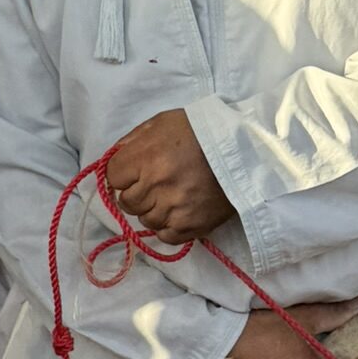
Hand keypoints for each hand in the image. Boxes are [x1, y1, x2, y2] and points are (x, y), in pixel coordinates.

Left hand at [105, 109, 233, 244]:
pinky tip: (178, 212)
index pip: (112, 177)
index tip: (134, 170)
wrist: (245, 148)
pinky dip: (168, 226)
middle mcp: (155, 186)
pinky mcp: (191, 226)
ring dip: (153, 210)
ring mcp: (173, 209)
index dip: (122, 173)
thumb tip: (114, 158)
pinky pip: (166, 236)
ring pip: (145, 220)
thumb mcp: (161, 122)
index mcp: (144, 158)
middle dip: (136, 192)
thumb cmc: (200, 131)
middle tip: (155, 183)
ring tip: (172, 195)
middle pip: (127, 202)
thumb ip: (133, 140)